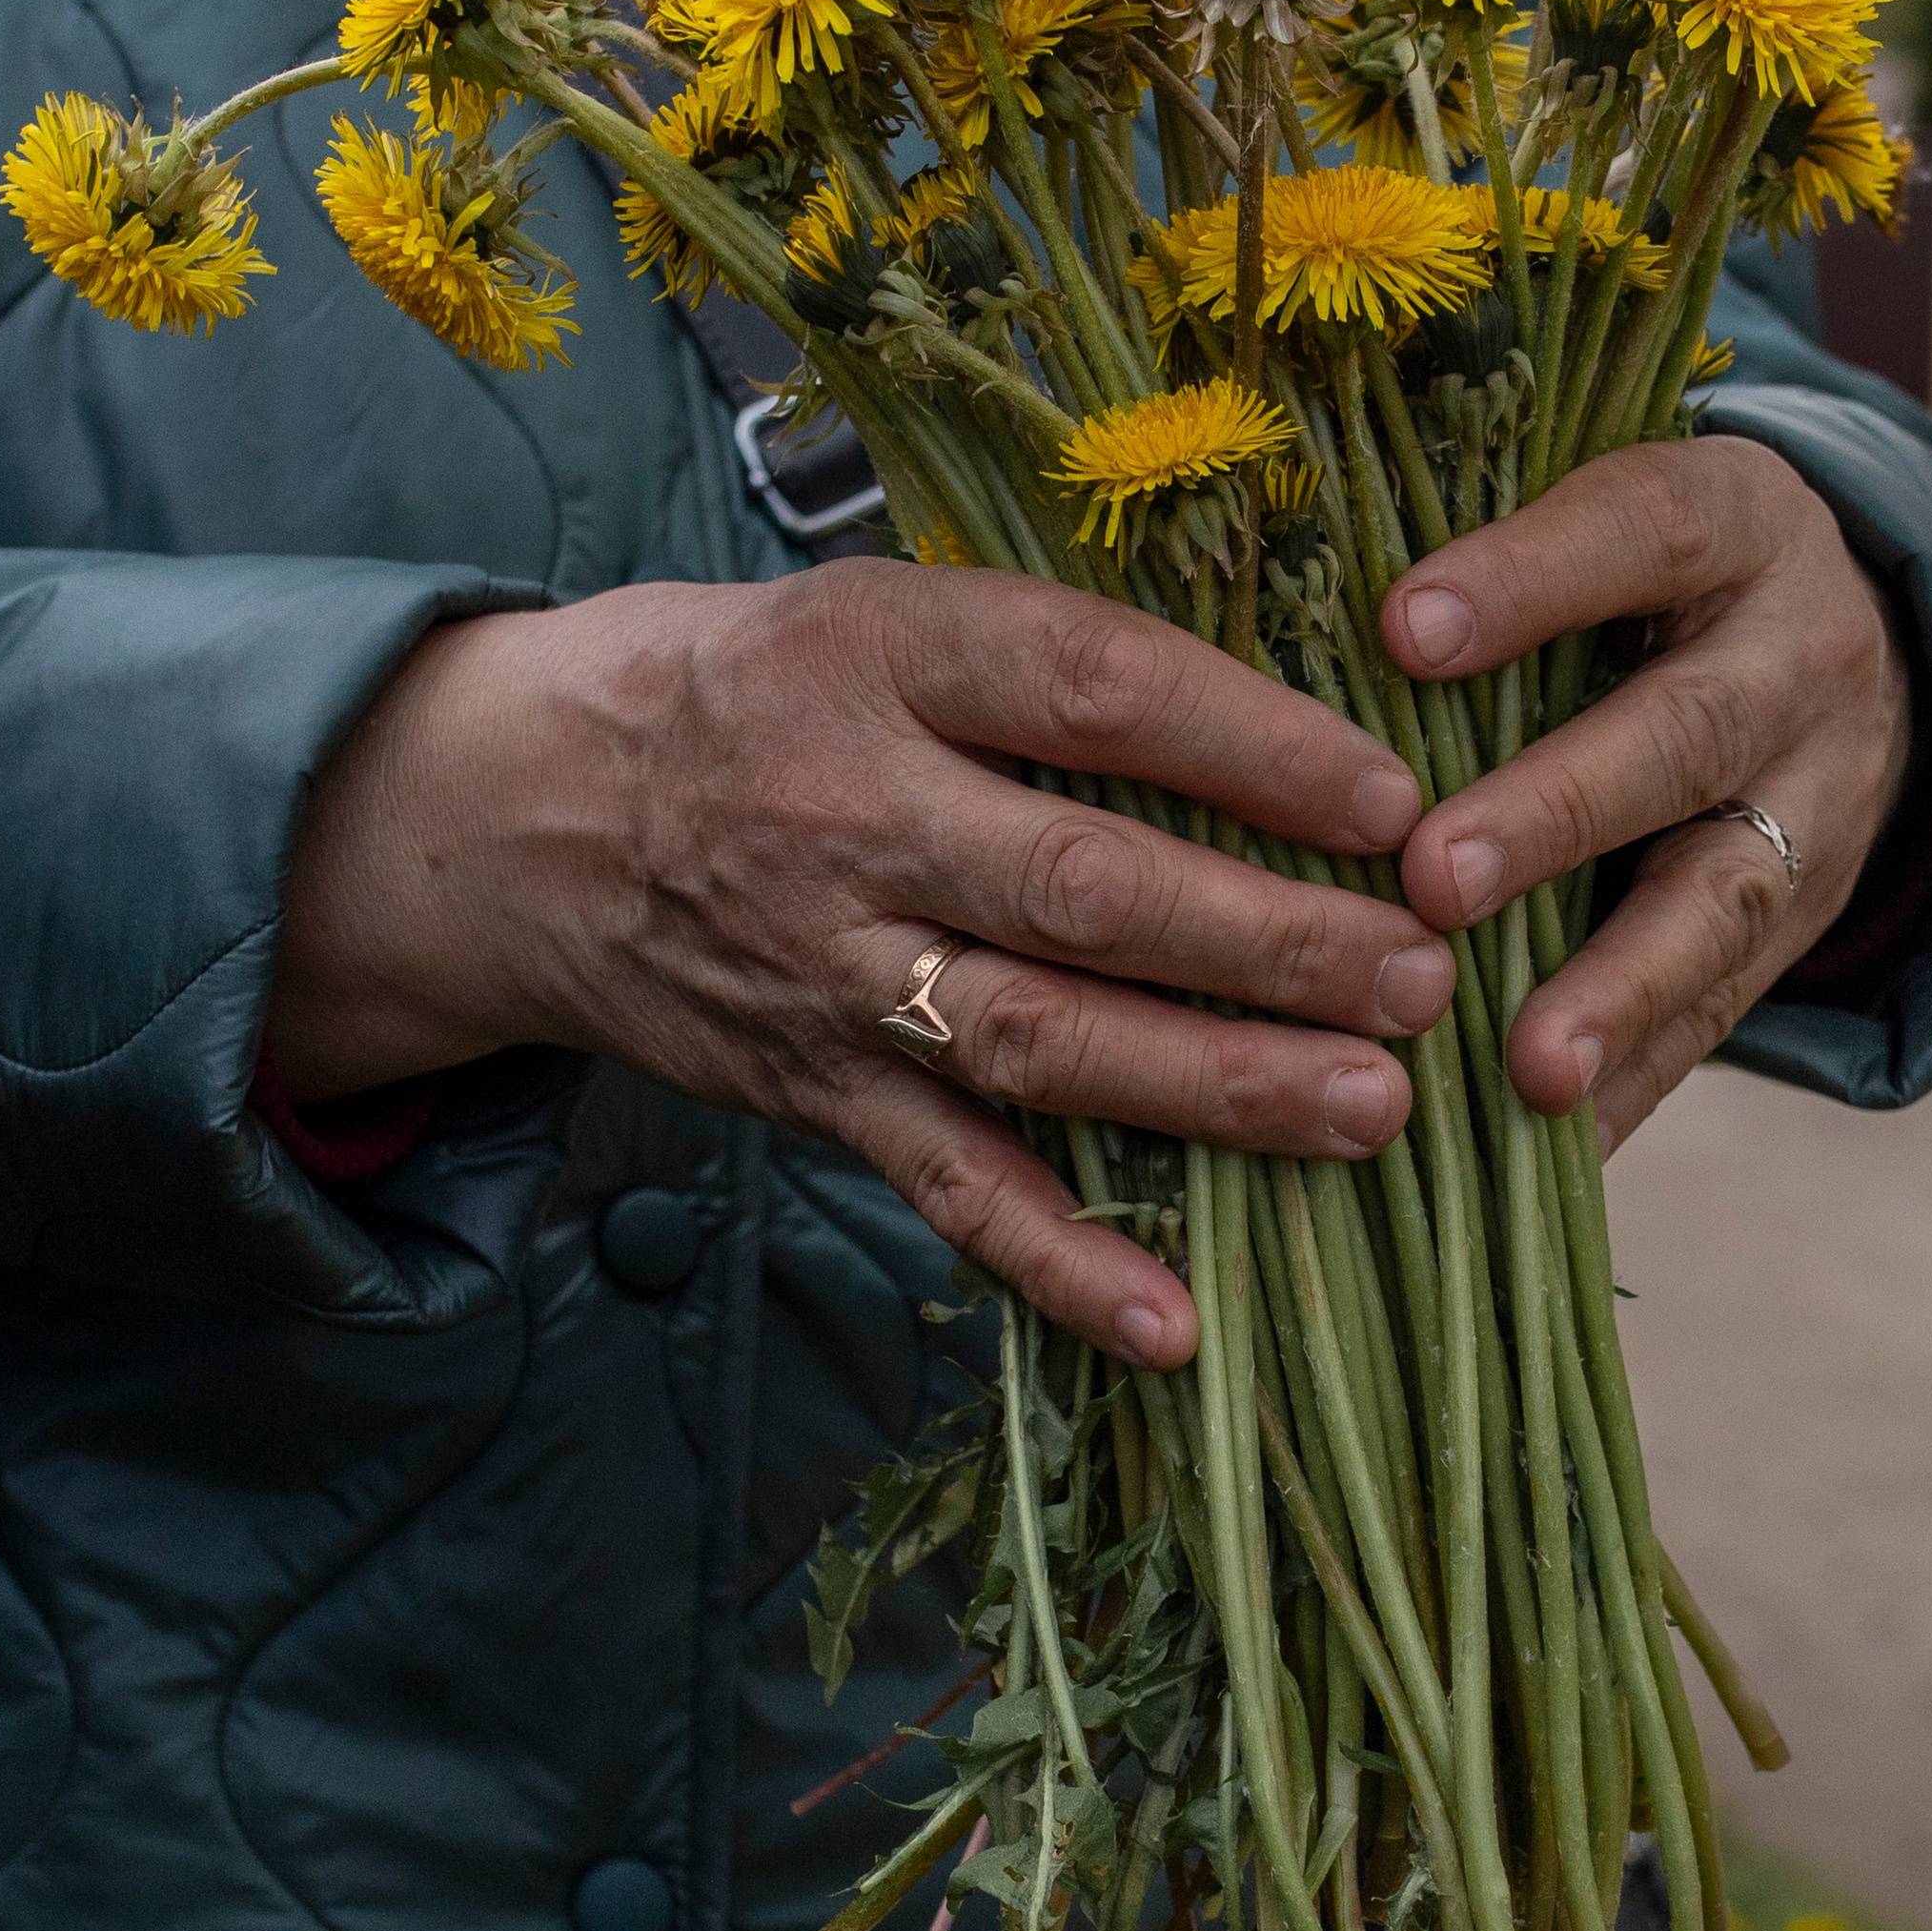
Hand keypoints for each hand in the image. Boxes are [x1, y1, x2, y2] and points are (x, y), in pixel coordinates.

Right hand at [266, 564, 1461, 1362]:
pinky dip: (1058, 1262)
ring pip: (1039, 1042)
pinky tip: (1172, 1324)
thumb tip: (1284, 709)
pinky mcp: (815, 1091)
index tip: (1394, 797)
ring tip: (1370, 1110)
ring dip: (1212, 1086)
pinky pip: (946, 1186)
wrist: (508, 814)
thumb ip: (1041, 658)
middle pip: (1083, 886)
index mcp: (878, 657)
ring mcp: (831, 971)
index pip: (1087, 691)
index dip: (1250, 743)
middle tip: (1422, 973)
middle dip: (1266, 940)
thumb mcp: (867, 606)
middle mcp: (852, 816)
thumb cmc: (738, 690)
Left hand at [1383, 439, 1912, 1151]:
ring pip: (1725, 895)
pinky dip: (1637, 1079)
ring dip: (1620, 988)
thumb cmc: (1644, 575)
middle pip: (1686, 733)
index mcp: (1730, 522)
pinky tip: (1554, 1145)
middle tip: (1435, 881)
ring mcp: (1820, 800)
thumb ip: (1482, 560)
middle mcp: (1796, 657)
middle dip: (1558, 812)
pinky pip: (1725, 1010)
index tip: (1401, 630)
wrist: (1848, 648)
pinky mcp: (1807, 919)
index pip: (1636, 529)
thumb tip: (1278, 617)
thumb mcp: (1604, 520)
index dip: (1528, 580)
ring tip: (1530, 1068)